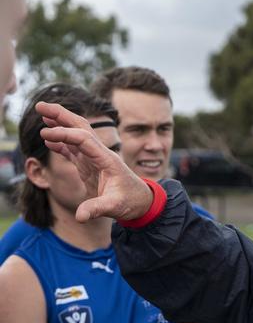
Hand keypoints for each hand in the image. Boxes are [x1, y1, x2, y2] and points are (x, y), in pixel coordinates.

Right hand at [36, 101, 152, 221]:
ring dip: (60, 124)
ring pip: (76, 135)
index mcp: (107, 159)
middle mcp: (100, 154)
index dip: (65, 134)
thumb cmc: (130, 202)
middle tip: (41, 105)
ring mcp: (94, 158)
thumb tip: (80, 217)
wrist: (141, 202)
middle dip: (62, 115)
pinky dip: (61, 142)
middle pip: (81, 128)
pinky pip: (74, 149)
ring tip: (42, 114)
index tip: (46, 133)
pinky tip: (48, 139)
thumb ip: (97, 209)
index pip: (85, 139)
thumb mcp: (115, 207)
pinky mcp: (90, 165)